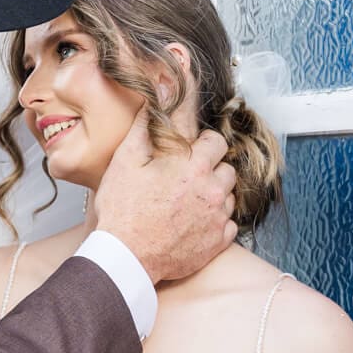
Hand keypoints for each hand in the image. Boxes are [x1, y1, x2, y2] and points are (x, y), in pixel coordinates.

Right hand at [94, 107, 238, 282]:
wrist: (126, 257)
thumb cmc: (123, 210)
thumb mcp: (126, 160)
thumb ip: (147, 124)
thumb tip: (159, 94)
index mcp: (193, 165)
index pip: (215, 140)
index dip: (202, 143)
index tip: (193, 148)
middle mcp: (212, 189)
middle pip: (226, 167)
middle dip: (210, 168)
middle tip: (186, 178)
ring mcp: (217, 216)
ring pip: (228, 195)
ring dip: (214, 194)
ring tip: (187, 201)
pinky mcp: (218, 241)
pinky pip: (228, 223)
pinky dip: (215, 221)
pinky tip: (192, 222)